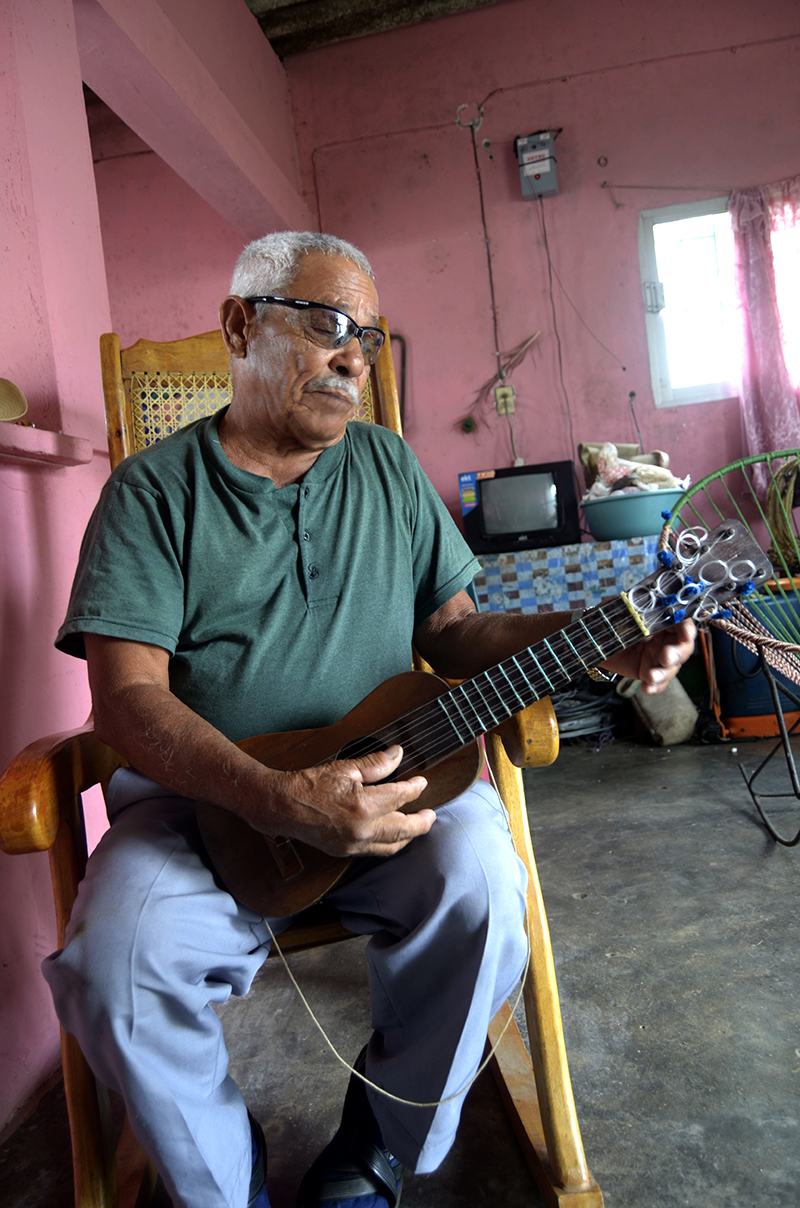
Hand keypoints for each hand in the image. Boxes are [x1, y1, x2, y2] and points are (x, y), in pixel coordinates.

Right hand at [268, 745, 433, 857]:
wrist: (281, 807)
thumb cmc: (309, 784)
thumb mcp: (345, 768)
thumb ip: (376, 764)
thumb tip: (398, 754)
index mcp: (363, 806)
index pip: (400, 798)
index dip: (414, 789)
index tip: (421, 783)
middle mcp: (361, 830)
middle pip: (403, 830)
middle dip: (421, 823)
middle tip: (431, 815)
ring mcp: (353, 845)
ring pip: (391, 846)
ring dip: (407, 837)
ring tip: (417, 827)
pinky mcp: (344, 853)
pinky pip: (375, 852)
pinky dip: (389, 844)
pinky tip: (392, 836)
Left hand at [603, 618, 696, 694]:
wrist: (593, 637)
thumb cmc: (610, 618)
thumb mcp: (618, 609)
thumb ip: (632, 609)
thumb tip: (641, 609)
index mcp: (662, 619)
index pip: (681, 622)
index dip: (686, 627)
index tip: (686, 634)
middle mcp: (665, 638)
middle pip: (683, 647)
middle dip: (677, 654)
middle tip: (666, 657)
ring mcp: (658, 657)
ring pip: (671, 668)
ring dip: (664, 673)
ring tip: (651, 676)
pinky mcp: (649, 671)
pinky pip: (657, 682)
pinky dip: (654, 686)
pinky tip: (647, 688)